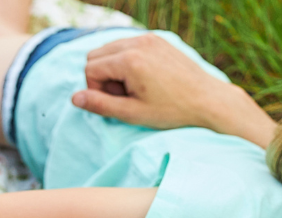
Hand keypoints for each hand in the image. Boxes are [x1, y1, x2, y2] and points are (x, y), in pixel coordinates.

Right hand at [72, 35, 273, 145]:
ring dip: (113, 69)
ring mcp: (148, 39)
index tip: (115, 103)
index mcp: (129, 60)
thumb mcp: (132, 113)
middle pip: (95, 55)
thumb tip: (74, 98)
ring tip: (134, 88)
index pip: (90, 69)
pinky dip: (126, 61)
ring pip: (110, 49)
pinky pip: (127, 46)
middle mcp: (137, 43)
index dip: (95, 90)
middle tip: (124, 96)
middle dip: (101, 77)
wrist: (208, 100)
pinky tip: (144, 79)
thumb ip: (100, 105)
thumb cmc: (171, 111)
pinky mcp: (157, 39)